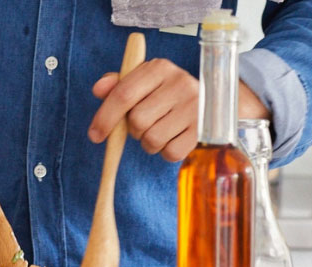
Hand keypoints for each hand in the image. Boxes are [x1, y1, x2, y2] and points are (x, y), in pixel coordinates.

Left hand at [88, 59, 270, 161]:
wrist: (216, 103)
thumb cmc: (169, 94)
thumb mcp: (145, 82)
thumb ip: (118, 85)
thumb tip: (98, 89)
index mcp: (159, 68)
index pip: (123, 94)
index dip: (105, 117)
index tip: (95, 135)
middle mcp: (179, 83)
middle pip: (136, 121)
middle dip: (134, 130)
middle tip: (146, 124)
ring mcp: (194, 107)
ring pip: (151, 140)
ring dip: (149, 143)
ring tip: (161, 130)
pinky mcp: (202, 130)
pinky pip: (169, 153)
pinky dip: (166, 151)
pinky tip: (174, 138)